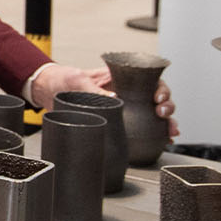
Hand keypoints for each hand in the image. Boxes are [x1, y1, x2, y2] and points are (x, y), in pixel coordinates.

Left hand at [32, 66, 179, 138]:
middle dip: (167, 106)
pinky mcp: (120, 123)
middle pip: (157, 98)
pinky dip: (155, 136)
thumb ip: (93, 88)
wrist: (51, 92)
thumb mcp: (78, 80)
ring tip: (169, 131)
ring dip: (166, 123)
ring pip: (154, 116)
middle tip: (162, 114)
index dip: (160, 88)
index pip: (150, 80)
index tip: (158, 98)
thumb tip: (113, 98)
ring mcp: (127, 109)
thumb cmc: (65, 80)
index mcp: (121, 78)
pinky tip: (164, 142)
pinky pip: (142, 130)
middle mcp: (128, 93)